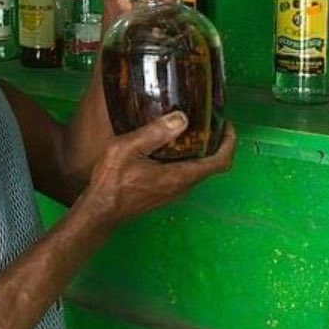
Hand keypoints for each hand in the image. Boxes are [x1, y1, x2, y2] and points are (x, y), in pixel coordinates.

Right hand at [83, 113, 235, 229]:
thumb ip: (154, 133)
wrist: (99, 211)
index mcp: (180, 176)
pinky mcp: (163, 194)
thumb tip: (182, 117)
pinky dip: (186, 159)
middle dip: (214, 143)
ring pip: (197, 171)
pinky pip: (184, 175)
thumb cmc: (111, 182)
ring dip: (199, 151)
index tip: (226, 125)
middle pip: (211, 165)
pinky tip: (168, 147)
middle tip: (206, 121)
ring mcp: (173, 193)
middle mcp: (182, 187)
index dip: (229, 142)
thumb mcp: (128, 149)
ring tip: (187, 129)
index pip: (220, 162)